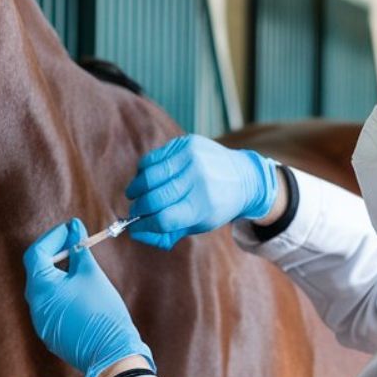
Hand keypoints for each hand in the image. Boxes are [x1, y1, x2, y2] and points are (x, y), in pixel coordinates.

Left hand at [23, 219, 155, 376]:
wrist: (111, 353)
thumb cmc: (102, 311)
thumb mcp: (91, 274)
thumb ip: (79, 248)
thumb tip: (74, 228)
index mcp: (41, 289)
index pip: (37, 253)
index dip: (53, 237)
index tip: (71, 230)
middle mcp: (36, 306)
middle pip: (39, 270)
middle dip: (57, 253)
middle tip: (77, 243)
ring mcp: (42, 322)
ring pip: (46, 289)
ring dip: (60, 274)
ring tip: (81, 265)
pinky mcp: (52, 333)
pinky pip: (53, 306)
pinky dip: (63, 292)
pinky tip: (80, 289)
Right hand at [124, 135, 278, 249]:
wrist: (243, 176)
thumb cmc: (216, 205)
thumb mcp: (198, 224)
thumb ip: (166, 233)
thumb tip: (136, 232)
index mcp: (203, 206)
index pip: (163, 219)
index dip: (143, 225)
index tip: (135, 227)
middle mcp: (198, 180)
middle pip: (153, 198)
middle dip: (137, 208)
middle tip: (133, 211)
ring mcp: (192, 158)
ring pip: (149, 175)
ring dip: (136, 189)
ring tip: (135, 195)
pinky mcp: (186, 143)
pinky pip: (153, 158)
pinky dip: (143, 171)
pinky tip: (146, 178)